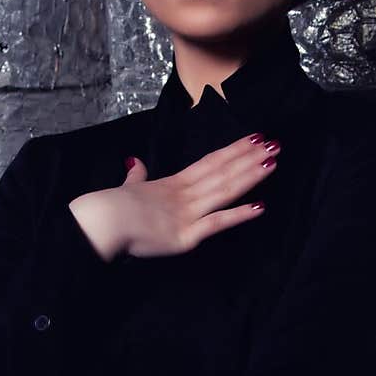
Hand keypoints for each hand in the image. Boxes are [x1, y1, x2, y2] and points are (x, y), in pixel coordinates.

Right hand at [110, 133, 278, 257]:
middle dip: (249, 157)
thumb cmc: (109, 208)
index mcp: (172, 184)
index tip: (253, 139)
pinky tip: (259, 207)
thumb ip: (136, 176)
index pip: (209, 163)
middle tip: (275, 144)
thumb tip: (134, 163)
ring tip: (272, 161)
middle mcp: (184, 195)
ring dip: (250, 176)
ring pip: (224, 190)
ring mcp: (187, 214)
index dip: (233, 151)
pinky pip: (216, 223)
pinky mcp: (186, 236)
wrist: (100, 222)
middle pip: (222, 172)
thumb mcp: (128, 187)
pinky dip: (238, 215)